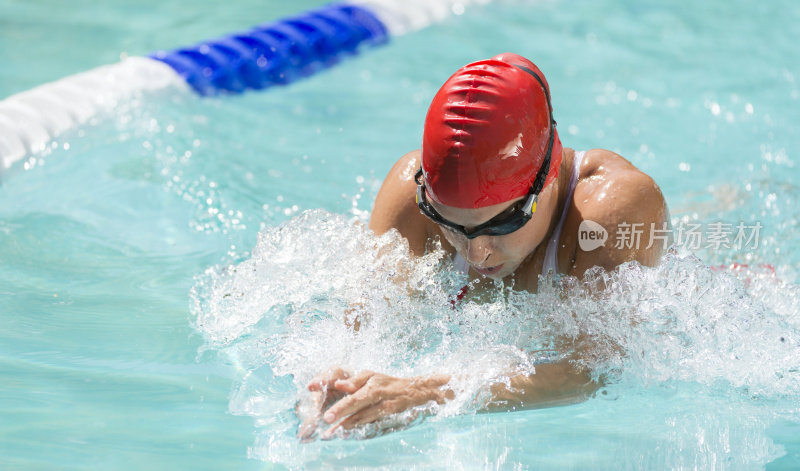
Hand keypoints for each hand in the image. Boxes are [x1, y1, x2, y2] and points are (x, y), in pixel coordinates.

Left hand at [296, 368, 452, 439]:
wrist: (421, 389)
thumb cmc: (389, 385)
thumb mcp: (370, 380)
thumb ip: (354, 383)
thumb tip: (336, 385)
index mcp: (368, 375)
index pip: (343, 375)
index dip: (325, 379)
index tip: (309, 386)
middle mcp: (376, 382)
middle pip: (356, 394)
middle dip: (340, 405)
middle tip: (325, 417)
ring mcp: (385, 395)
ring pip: (364, 406)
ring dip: (347, 418)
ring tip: (330, 429)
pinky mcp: (392, 407)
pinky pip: (374, 415)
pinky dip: (361, 421)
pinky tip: (347, 428)